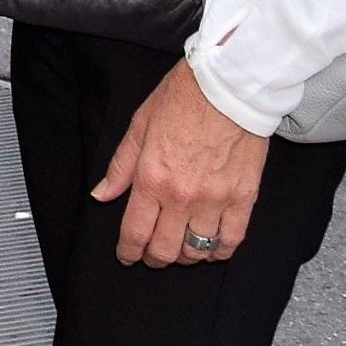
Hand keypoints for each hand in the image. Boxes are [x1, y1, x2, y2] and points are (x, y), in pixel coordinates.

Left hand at [92, 59, 267, 265]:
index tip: (127, 256)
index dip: (128, 252)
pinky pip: (231, 240)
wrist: (229, 86)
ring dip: (186, 256)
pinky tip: (212, 249)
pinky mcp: (243, 198)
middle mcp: (182, 195)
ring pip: (197, 250)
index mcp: (152, 177)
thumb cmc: (184, 98)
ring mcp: (215, 200)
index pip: (135, 232)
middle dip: (155, 258)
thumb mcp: (139, 126)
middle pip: (165, 249)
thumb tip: (102, 194)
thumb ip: (120, 166)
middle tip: (152, 255)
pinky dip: (219, 252)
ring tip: (180, 249)